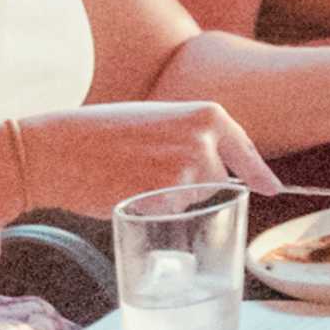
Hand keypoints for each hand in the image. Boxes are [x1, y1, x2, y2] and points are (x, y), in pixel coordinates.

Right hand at [3, 100, 288, 215]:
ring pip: (192, 200)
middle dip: (191, 184)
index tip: (272, 188)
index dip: (259, 173)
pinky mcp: (166, 197)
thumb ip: (190, 137)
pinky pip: (170, 215)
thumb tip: (214, 164)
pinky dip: (152, 211)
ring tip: (132, 175)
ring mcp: (189, 170)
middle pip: (217, 181)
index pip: (244, 150)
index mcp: (207, 115)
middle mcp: (206, 140)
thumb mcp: (158, 120)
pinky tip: (126, 190)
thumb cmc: (100, 133)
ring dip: (170, 198)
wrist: (57, 148)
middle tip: (147, 170)